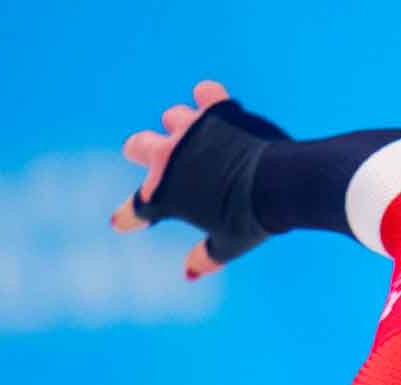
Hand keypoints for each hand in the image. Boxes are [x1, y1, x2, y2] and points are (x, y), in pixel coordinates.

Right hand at [111, 79, 232, 277]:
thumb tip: (189, 273)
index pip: (137, 208)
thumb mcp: (227, 246)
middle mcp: (169, 156)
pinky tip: (211, 101)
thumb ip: (204, 259)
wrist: (277, 184)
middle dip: (139, 151)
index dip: (128, 217)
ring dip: (180, 127)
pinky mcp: (218, 110)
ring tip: (193, 134)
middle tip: (142, 152)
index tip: (122, 222)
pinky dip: (209, 98)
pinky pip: (207, 94)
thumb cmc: (250, 221)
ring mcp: (192, 130)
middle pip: (138, 146)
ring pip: (173, 118)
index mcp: (164, 193)